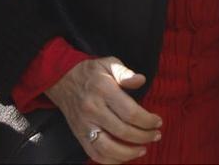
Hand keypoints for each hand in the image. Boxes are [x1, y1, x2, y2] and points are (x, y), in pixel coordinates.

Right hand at [45, 57, 161, 163]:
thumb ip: (125, 72)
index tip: (157, 121)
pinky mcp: (79, 135)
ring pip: (108, 148)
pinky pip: (95, 154)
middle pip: (122, 131)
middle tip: (155, 135)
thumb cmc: (90, 71)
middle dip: (144, 136)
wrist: (61, 79)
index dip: (147, 120)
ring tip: (143, 149)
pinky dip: (112, 160)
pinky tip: (125, 156)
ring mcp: (84, 124)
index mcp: (102, 89)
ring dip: (129, 153)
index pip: (130, 112)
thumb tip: (141, 80)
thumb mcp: (108, 63)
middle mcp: (92, 109)